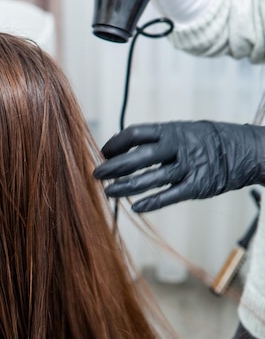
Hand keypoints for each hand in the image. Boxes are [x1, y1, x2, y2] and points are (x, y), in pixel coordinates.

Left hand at [93, 121, 264, 211]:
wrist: (241, 150)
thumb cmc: (202, 141)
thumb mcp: (179, 130)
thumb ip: (153, 139)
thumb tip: (120, 149)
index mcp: (169, 130)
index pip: (134, 134)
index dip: (115, 144)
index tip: (103, 153)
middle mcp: (176, 147)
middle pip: (137, 157)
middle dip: (113, 167)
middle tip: (96, 175)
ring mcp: (187, 167)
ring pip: (150, 178)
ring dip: (126, 186)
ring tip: (109, 192)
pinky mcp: (197, 186)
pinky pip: (170, 196)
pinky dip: (151, 202)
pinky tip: (136, 207)